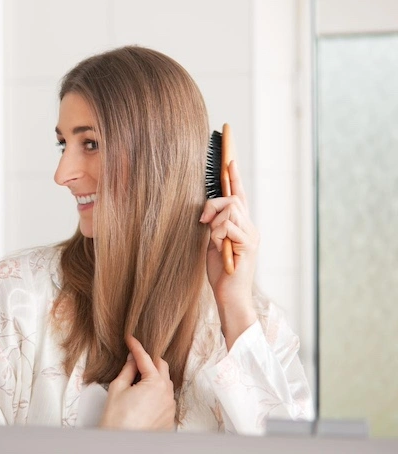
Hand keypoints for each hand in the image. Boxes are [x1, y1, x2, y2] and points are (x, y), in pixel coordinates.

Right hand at [99, 336, 175, 431]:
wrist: (122, 444)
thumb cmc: (117, 419)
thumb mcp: (118, 388)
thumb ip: (127, 370)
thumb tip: (132, 359)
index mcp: (155, 383)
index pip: (145, 358)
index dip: (136, 346)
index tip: (131, 339)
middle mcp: (167, 393)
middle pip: (162, 366)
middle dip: (150, 359)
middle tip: (136, 356)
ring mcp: (170, 407)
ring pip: (166, 383)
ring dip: (155, 376)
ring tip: (139, 377)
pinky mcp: (170, 418)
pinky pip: (166, 399)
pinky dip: (158, 392)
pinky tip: (145, 395)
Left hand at [199, 160, 258, 348]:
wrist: (230, 296)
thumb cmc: (221, 271)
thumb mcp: (212, 242)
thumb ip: (213, 225)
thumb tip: (207, 211)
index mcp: (242, 225)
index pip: (239, 194)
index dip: (234, 177)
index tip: (229, 158)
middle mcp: (250, 227)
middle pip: (232, 198)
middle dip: (212, 205)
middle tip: (202, 222)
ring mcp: (251, 235)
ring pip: (230, 209)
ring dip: (214, 223)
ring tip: (214, 241)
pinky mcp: (249, 244)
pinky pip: (228, 226)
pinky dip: (217, 234)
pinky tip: (219, 248)